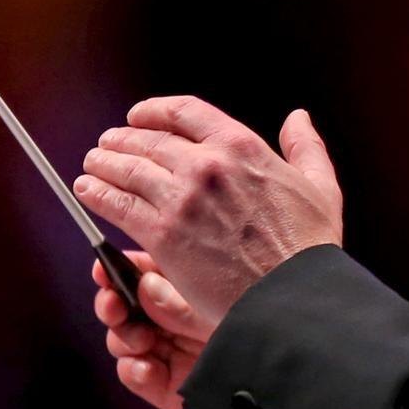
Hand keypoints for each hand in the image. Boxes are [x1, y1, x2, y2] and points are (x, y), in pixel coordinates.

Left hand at [73, 96, 343, 325]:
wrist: (291, 297)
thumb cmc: (310, 248)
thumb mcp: (320, 186)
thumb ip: (306, 148)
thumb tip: (298, 118)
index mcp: (242, 146)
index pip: (184, 112)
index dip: (153, 111)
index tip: (137, 117)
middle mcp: (207, 165)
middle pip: (147, 140)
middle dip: (121, 140)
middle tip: (106, 145)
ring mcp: (182, 199)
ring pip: (126, 168)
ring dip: (103, 163)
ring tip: (91, 165)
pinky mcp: (163, 234)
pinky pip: (117, 204)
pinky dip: (97, 194)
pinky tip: (88, 191)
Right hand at [93, 250, 262, 408]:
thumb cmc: (275, 349)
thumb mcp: (231, 318)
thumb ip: (187, 305)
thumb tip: (146, 285)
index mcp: (199, 294)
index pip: (151, 273)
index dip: (122, 269)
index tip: (104, 268)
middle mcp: (183, 322)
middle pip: (130, 304)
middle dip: (113, 302)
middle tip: (112, 305)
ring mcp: (176, 356)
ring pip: (126, 338)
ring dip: (122, 336)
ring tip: (139, 340)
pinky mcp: (171, 391)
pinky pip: (135, 374)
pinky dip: (133, 369)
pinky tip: (148, 368)